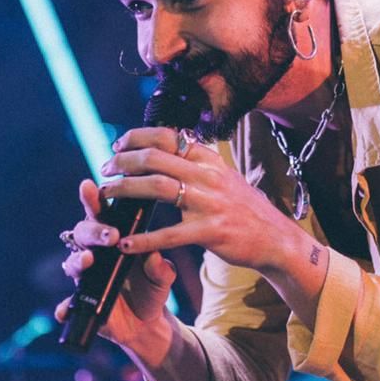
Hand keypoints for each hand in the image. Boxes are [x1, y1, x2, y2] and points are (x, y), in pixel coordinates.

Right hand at [54, 176, 179, 351]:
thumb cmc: (152, 286)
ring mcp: (86, 276)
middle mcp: (95, 252)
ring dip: (78, 260)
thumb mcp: (162, 276)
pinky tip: (63, 310)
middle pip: (83, 233)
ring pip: (72, 262)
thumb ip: (160, 268)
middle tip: (111, 234)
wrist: (147, 320)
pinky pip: (68, 304)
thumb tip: (155, 259)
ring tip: (88, 259)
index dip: (92, 199)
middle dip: (93, 231)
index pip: (100, 213)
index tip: (89, 186)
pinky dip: (63, 307)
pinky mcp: (82, 302)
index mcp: (114, 236)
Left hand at [98, 127, 310, 274]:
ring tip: (105, 195)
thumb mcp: (224, 177)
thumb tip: (167, 149)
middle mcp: (208, 175)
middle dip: (123, 161)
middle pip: (155, 158)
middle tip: (105, 169)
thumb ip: (197, 164)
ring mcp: (209, 203)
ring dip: (125, 189)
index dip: (137, 137)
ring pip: (157, 187)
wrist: (275, 238)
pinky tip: (125, 244)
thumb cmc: (244, 209)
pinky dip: (143, 240)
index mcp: (209, 160)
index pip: (168, 136)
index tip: (118, 146)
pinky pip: (169, 235)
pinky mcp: (210, 231)